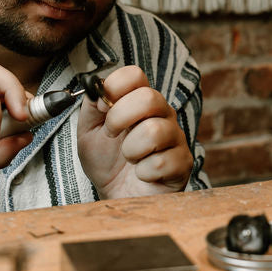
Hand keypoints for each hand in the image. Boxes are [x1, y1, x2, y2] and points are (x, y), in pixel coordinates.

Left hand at [77, 65, 192, 198]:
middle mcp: (161, 114)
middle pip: (149, 97)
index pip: (134, 75)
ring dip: (131, 150)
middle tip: (112, 134)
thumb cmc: (107, 162)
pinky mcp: (183, 162)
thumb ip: (91, 106)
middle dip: (120, 118)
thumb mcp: (89, 131)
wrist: (117, 195)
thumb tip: (99, 90)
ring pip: (154, 131)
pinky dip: (143, 172)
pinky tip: (143, 174)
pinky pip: (161, 162)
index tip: (103, 109)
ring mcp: (175, 137)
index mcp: (139, 101)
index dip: (114, 88)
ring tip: (130, 158)